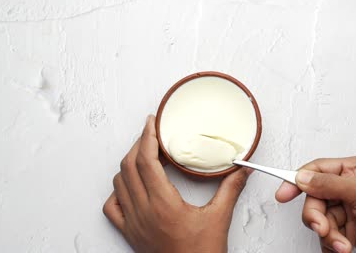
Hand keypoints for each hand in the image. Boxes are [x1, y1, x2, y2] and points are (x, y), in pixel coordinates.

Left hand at [103, 115, 252, 252]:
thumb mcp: (219, 218)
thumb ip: (231, 189)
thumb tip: (243, 168)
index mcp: (163, 204)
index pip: (146, 160)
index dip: (146, 136)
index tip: (151, 122)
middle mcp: (143, 211)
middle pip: (129, 166)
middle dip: (138, 145)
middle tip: (151, 134)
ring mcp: (133, 223)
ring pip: (119, 183)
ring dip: (129, 165)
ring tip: (144, 156)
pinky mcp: (130, 234)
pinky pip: (112, 207)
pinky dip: (118, 191)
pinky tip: (131, 186)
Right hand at [276, 156, 355, 252]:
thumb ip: (330, 184)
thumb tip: (303, 178)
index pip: (319, 169)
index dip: (298, 179)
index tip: (283, 193)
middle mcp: (350, 187)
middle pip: (315, 196)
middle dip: (316, 215)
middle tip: (322, 227)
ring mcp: (348, 208)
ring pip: (318, 216)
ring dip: (326, 232)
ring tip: (340, 242)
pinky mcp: (347, 227)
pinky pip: (325, 232)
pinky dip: (331, 242)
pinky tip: (344, 246)